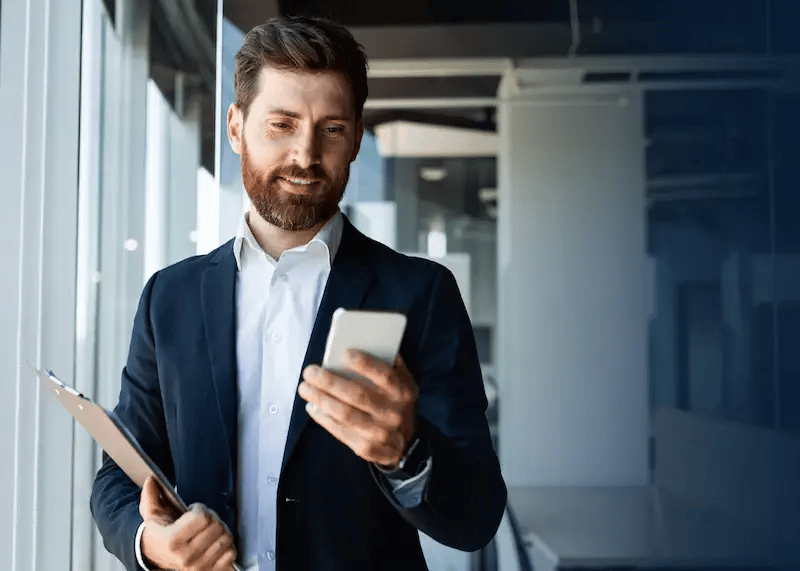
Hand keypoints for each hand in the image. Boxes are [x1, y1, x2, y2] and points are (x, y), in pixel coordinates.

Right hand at [139, 476, 236, 570]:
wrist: (157, 556)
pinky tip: (215, 543)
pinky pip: (231, 554)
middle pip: (216, 526)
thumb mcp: (152, 514)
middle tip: (202, 520)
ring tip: (209, 530)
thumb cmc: (159, 535)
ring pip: (226, 538)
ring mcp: (199, 567)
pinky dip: (227, 547)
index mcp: (173, 541)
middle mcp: (187, 557)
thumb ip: (151, 496)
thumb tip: (151, 480)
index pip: (202, 517)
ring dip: (220, 531)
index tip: (193, 510)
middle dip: (211, 517)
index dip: (199, 508)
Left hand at [299, 352, 417, 467]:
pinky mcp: (366, 448)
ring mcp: (380, 433)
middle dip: (330, 382)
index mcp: (403, 392)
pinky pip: (340, 432)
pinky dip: (323, 418)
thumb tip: (365, 342)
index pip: (384, 375)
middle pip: (357, 395)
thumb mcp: (404, 383)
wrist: (406, 443)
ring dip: (321, 399)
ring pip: (345, 414)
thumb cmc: (397, 403)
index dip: (365, 364)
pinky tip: (312, 406)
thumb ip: (390, 365)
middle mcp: (392, 413)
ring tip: (305, 387)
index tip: (344, 353)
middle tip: (310, 372)